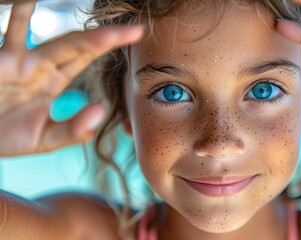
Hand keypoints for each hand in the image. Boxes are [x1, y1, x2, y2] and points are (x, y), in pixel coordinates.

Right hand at [0, 0, 142, 156]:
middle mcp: (40, 65)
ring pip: (46, 35)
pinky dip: (18, 15)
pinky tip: (27, 0)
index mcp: (54, 80)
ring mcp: (18, 60)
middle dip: (104, 37)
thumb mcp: (44, 139)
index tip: (138, 35)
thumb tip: (100, 112)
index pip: (86, 57)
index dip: (110, 45)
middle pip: (77, 45)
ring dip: (70, 20)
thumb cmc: (5, 136)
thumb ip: (72, 131)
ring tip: (74, 3)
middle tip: (135, 29)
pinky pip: (9, 33)